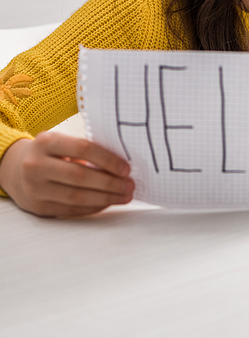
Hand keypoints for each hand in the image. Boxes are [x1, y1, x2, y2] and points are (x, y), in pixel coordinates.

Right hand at [0, 133, 134, 217]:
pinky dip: (92, 207)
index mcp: (46, 142)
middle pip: (80, 176)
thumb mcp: (61, 142)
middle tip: (129, 185)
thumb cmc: (49, 153)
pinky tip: (107, 203)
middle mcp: (37, 165)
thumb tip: (120, 165)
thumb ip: (84, 150)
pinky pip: (71, 210)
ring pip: (76, 197)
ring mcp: (35, 188)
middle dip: (110, 183)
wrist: (16, 169)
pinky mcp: (38, 207)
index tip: (126, 168)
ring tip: (124, 196)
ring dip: (105, 198)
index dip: (107, 159)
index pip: (83, 149)